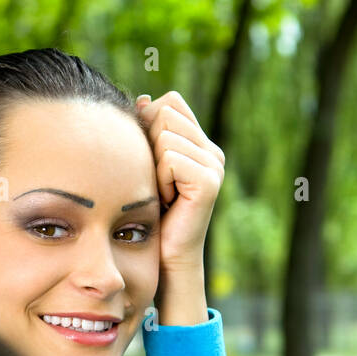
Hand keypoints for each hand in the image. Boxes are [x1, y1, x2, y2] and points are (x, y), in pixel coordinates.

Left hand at [135, 91, 225, 272]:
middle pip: (165, 112)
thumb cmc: (152, 213)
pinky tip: (168, 200)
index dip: (149, 122)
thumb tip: (142, 99)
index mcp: (200, 143)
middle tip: (156, 179)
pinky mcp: (209, 180)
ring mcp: (214, 164)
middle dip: (149, 143)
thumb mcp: (146, 166)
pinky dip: (160, 179)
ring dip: (153, 166)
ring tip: (163, 192)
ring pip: (165, 135)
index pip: (170, 102)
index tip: (149, 159)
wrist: (166, 255)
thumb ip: (147, 132)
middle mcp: (212, 150)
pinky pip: (169, 158)